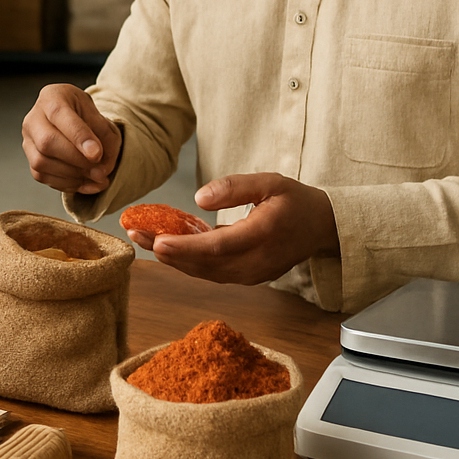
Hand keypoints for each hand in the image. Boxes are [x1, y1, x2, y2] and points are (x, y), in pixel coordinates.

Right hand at [21, 84, 122, 194]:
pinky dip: (66, 183)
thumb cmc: (86, 116)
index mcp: (52, 97)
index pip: (60, 115)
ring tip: (95, 177)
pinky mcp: (30, 159)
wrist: (75, 121)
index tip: (97, 154)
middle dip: (76, 160)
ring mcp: (28, 140)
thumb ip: (106, 138)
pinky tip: (84, 181)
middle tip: (100, 171)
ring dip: (73, 175)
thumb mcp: (101, 117)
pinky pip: (42, 176)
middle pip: (46, 142)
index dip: (79, 137)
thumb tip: (102, 168)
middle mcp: (34, 118)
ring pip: (42, 163)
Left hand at [125, 172, 339, 284]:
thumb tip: (199, 198)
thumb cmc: (295, 201)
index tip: (159, 241)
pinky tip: (166, 247)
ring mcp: (252, 274)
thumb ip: (236, 187)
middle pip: (206, 263)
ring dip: (173, 258)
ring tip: (143, 238)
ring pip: (205, 272)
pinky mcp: (247, 277)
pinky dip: (187, 262)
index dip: (187, 247)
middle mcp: (257, 261)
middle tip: (137, 234)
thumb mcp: (270, 181)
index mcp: (265, 234)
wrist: (321, 228)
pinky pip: (212, 273)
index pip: (220, 247)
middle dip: (168, 252)